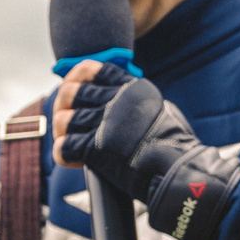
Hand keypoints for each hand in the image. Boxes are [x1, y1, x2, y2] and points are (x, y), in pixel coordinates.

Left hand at [54, 60, 239, 239]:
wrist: (177, 170)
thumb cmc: (175, 144)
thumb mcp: (159, 108)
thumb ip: (135, 102)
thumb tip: (119, 100)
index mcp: (131, 87)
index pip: (92, 70)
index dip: (77, 78)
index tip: (76, 90)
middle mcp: (115, 100)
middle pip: (70, 92)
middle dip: (63, 106)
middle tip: (67, 120)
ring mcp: (104, 123)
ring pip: (63, 120)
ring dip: (62, 133)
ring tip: (70, 142)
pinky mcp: (96, 148)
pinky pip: (64, 147)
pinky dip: (63, 154)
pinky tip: (72, 158)